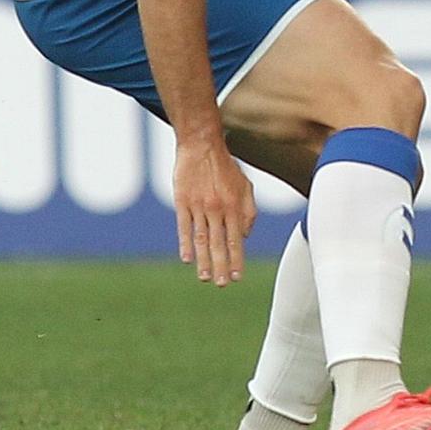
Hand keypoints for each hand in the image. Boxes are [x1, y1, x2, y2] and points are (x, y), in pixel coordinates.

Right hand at [172, 139, 255, 285]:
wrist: (201, 145)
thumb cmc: (225, 167)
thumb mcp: (245, 186)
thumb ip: (249, 211)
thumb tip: (244, 236)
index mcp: (235, 205)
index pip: (237, 239)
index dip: (237, 259)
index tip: (237, 277)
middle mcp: (218, 208)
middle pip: (219, 243)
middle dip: (222, 265)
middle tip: (222, 284)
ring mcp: (199, 205)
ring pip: (201, 238)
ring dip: (204, 260)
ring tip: (206, 278)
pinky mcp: (182, 201)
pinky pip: (184, 226)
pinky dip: (185, 243)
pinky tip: (187, 259)